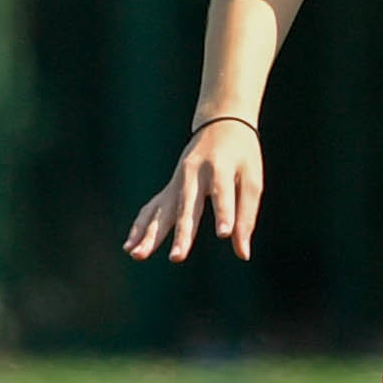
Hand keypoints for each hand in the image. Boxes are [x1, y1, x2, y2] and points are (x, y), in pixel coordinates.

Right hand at [124, 121, 263, 263]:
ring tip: (138, 255)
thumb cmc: (242, 156)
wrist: (219, 124)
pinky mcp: (169, 188)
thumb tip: (242, 254)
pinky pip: (151, 209)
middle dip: (182, 234)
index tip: (224, 233)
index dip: (225, 213)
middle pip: (187, 207)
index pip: (222, 194)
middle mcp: (193, 174)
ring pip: (162, 210)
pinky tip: (129, 247)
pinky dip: (140, 227)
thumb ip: (246, 217)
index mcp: (220, 167)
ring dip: (150, 234)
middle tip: (177, 258)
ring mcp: (176, 180)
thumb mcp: (252, 180)